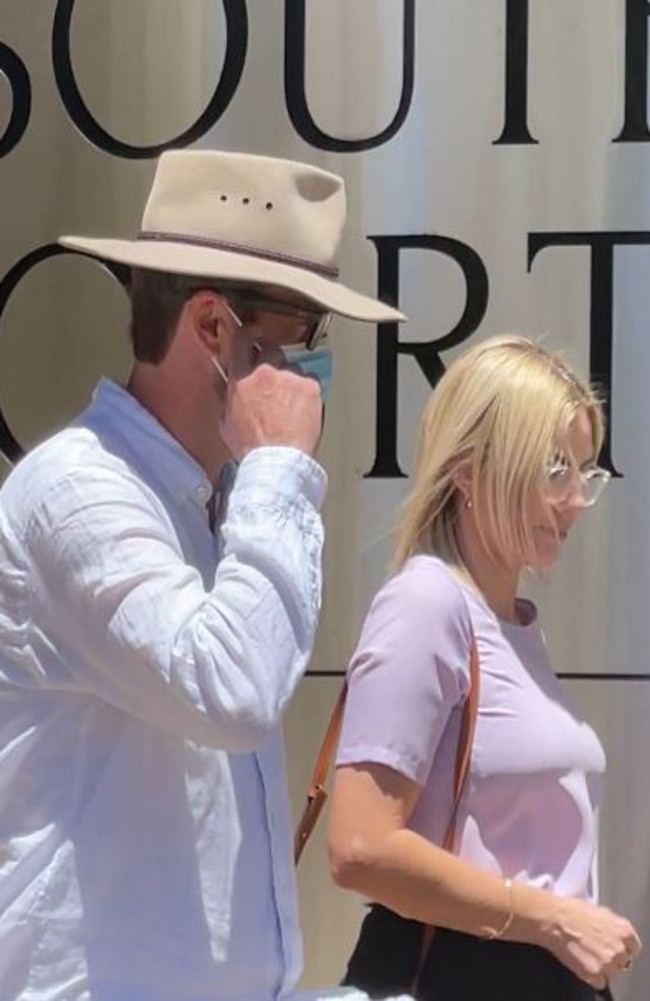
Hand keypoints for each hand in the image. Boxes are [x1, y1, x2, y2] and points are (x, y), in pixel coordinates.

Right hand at [219, 332, 323, 459]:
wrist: (277, 459)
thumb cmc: (251, 446)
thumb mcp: (226, 421)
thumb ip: (226, 396)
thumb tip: (223, 383)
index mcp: (241, 378)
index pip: (241, 340)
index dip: (247, 331)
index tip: (252, 330)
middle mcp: (265, 372)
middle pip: (271, 349)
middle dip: (271, 360)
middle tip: (273, 379)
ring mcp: (290, 377)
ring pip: (292, 366)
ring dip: (290, 379)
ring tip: (288, 403)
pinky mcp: (310, 386)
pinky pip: (309, 379)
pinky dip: (306, 390)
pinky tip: (301, 408)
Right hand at [540, 897, 640, 989]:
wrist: (553, 918)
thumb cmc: (571, 911)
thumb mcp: (601, 912)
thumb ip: (614, 928)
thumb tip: (616, 937)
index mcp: (624, 931)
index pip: (633, 949)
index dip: (621, 949)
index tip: (612, 948)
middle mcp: (620, 947)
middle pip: (622, 962)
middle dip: (610, 959)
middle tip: (594, 950)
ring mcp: (608, 962)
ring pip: (611, 974)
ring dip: (601, 969)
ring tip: (585, 956)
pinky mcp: (595, 973)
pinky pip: (599, 983)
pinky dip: (591, 977)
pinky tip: (580, 963)